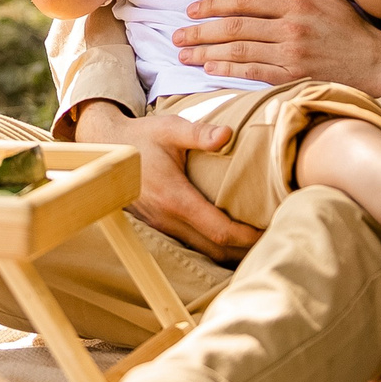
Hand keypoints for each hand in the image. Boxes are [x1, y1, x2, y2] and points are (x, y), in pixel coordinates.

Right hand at [73, 101, 263, 261]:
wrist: (106, 147)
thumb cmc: (143, 137)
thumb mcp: (171, 128)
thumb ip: (200, 133)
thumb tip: (228, 134)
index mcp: (175, 198)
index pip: (218, 230)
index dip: (247, 236)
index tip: (272, 231)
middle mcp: (167, 219)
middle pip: (214, 250)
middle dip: (245, 251)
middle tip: (274, 240)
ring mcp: (161, 226)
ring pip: (202, 251)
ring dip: (229, 252)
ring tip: (258, 243)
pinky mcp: (158, 226)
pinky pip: (190, 245)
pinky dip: (212, 247)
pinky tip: (229, 240)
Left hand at [173, 0, 380, 92]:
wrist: (380, 66)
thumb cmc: (354, 33)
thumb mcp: (328, 1)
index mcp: (296, 7)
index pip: (245, 1)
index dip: (214, 5)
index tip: (192, 10)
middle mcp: (290, 29)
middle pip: (234, 27)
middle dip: (201, 31)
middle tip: (176, 35)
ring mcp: (290, 55)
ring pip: (238, 51)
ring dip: (206, 52)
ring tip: (184, 54)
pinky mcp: (293, 78)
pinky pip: (252, 73)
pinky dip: (228, 70)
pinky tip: (209, 68)